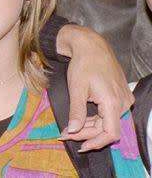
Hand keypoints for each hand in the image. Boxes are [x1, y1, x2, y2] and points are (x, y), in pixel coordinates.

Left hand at [57, 24, 133, 149]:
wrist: (91, 45)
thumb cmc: (83, 64)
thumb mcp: (76, 89)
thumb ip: (77, 112)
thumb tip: (73, 131)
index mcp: (113, 102)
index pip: (110, 133)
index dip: (95, 142)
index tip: (78, 144)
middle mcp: (123, 102)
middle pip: (107, 128)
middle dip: (86, 133)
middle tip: (66, 134)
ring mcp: (124, 98)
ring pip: (108, 120)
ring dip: (90, 126)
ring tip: (71, 128)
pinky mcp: (121, 94)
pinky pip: (110, 112)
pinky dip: (96, 117)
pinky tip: (82, 118)